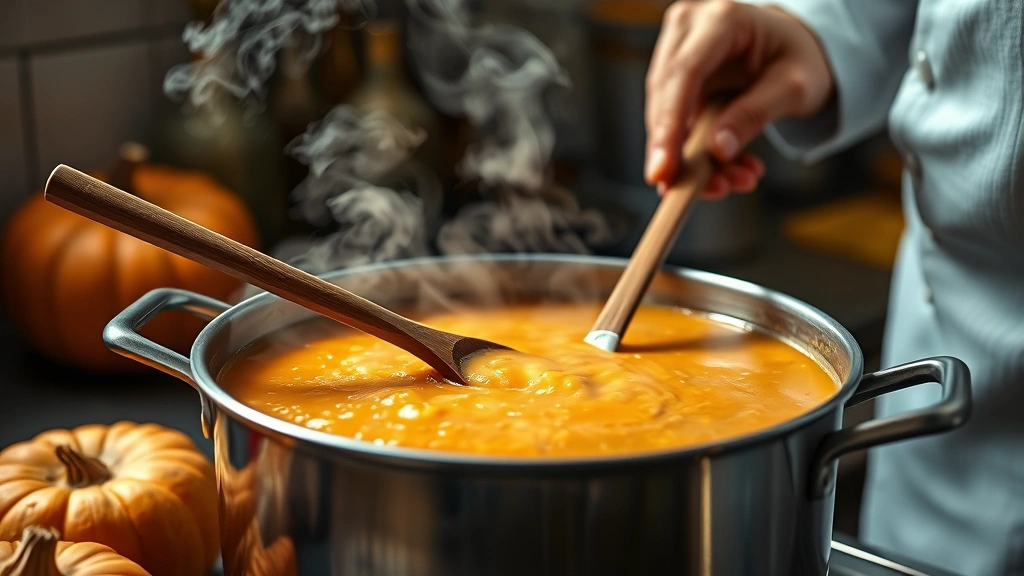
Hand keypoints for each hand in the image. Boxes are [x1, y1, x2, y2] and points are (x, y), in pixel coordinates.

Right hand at [644, 0, 834, 197]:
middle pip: (665, 97)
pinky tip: (727, 170)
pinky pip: (674, 123)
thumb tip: (716, 151)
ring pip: (664, 115)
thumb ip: (755, 115)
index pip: (683, 75)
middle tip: (697, 192)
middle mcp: (689, 28)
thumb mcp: (794, 87)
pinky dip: (696, 153)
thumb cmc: (800, 57)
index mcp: (722, 18)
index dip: (669, 127)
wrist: (795, 47)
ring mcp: (676, 52)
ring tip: (730, 182)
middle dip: (677, 153)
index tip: (662, 171)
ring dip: (690, 159)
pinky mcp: (674, 79)